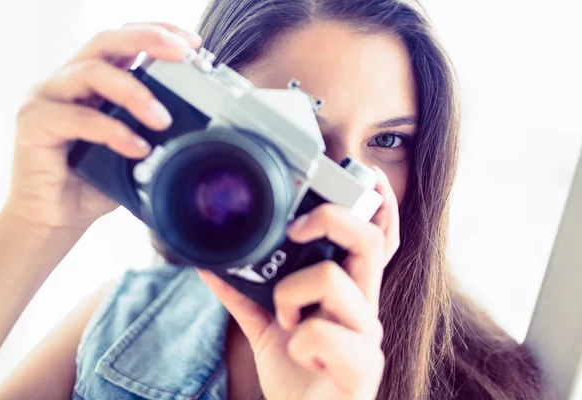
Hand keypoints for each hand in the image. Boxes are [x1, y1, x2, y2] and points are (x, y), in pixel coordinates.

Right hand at [7, 22, 201, 229]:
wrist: (59, 218)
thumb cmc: (96, 181)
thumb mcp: (136, 150)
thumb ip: (156, 131)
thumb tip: (201, 126)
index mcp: (95, 81)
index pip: (125, 41)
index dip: (158, 32)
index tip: (193, 43)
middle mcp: (69, 81)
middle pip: (107, 41)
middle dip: (149, 40)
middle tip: (184, 55)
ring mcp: (48, 98)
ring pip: (92, 72)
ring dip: (135, 92)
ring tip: (163, 120)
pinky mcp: (34, 123)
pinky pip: (76, 117)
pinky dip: (112, 131)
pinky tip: (137, 149)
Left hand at [198, 166, 399, 399]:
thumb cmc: (294, 373)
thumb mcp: (265, 326)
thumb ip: (243, 293)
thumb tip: (209, 261)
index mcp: (348, 291)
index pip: (377, 240)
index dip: (380, 206)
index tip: (364, 173)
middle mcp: (364, 306)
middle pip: (368, 240)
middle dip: (329, 218)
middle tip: (295, 230)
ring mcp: (367, 336)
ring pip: (331, 278)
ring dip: (290, 295)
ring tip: (285, 322)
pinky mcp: (362, 367)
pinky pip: (320, 331)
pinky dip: (297, 339)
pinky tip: (298, 354)